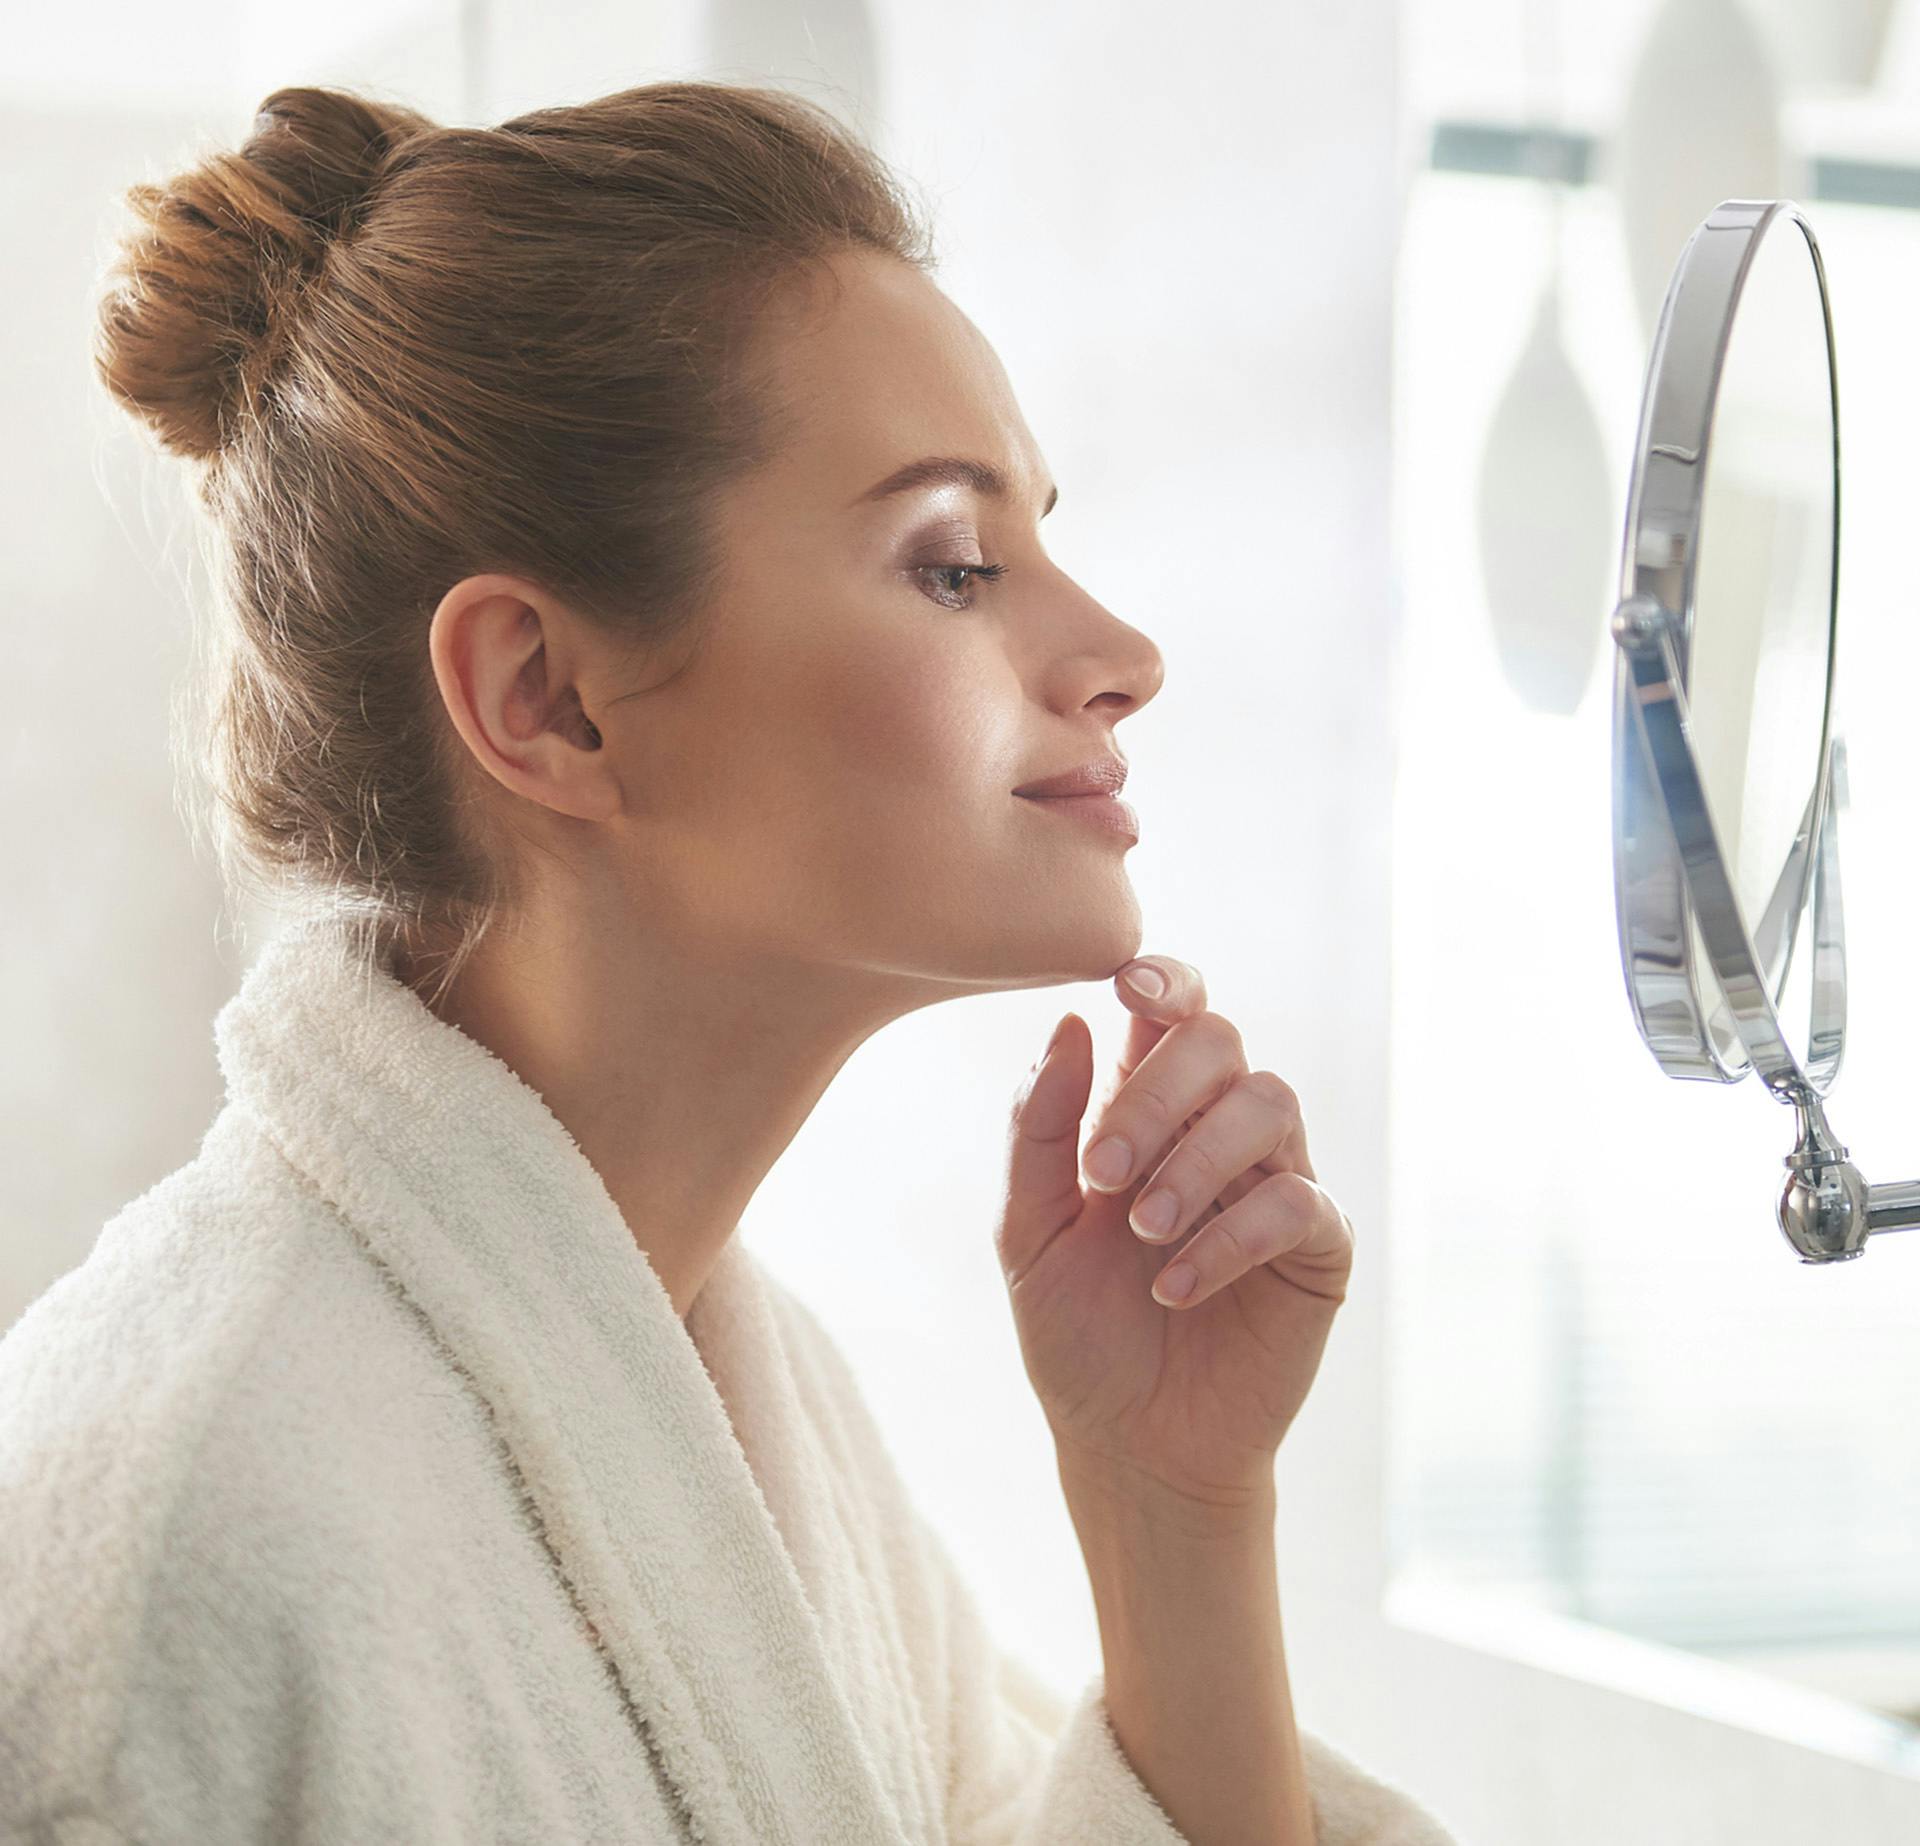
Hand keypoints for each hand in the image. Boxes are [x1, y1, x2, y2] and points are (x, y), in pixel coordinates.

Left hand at [995, 956, 1354, 1512]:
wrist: (1128, 1446)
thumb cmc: (1077, 1333)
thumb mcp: (1028, 1232)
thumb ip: (1040, 1129)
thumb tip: (1069, 1021)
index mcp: (1150, 1111)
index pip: (1173, 1013)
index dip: (1164, 979)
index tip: (1126, 986)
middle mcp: (1218, 1131)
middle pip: (1221, 1041)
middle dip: (1158, 1091)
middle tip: (1101, 1172)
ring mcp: (1275, 1182)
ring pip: (1271, 1102)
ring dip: (1196, 1160)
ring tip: (1142, 1233)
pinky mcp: (1318, 1248)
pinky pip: (1300, 1202)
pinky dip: (1232, 1236)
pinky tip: (1177, 1285)